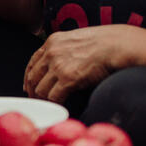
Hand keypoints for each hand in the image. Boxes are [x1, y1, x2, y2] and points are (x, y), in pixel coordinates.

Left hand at [23, 24, 137, 102]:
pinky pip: (54, 97)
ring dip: (44, 99)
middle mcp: (52, 53)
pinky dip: (55, 104)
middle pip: (33, 77)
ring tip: (48, 106)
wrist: (118, 45)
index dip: (29, 76)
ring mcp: (58, 66)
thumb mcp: (77, 39)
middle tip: (36, 100)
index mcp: (53, 41)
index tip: (28, 86)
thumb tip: (61, 63)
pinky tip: (59, 107)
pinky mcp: (68, 78)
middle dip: (33, 91)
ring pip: (41, 89)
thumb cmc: (105, 43)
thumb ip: (65, 49)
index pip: (33, 62)